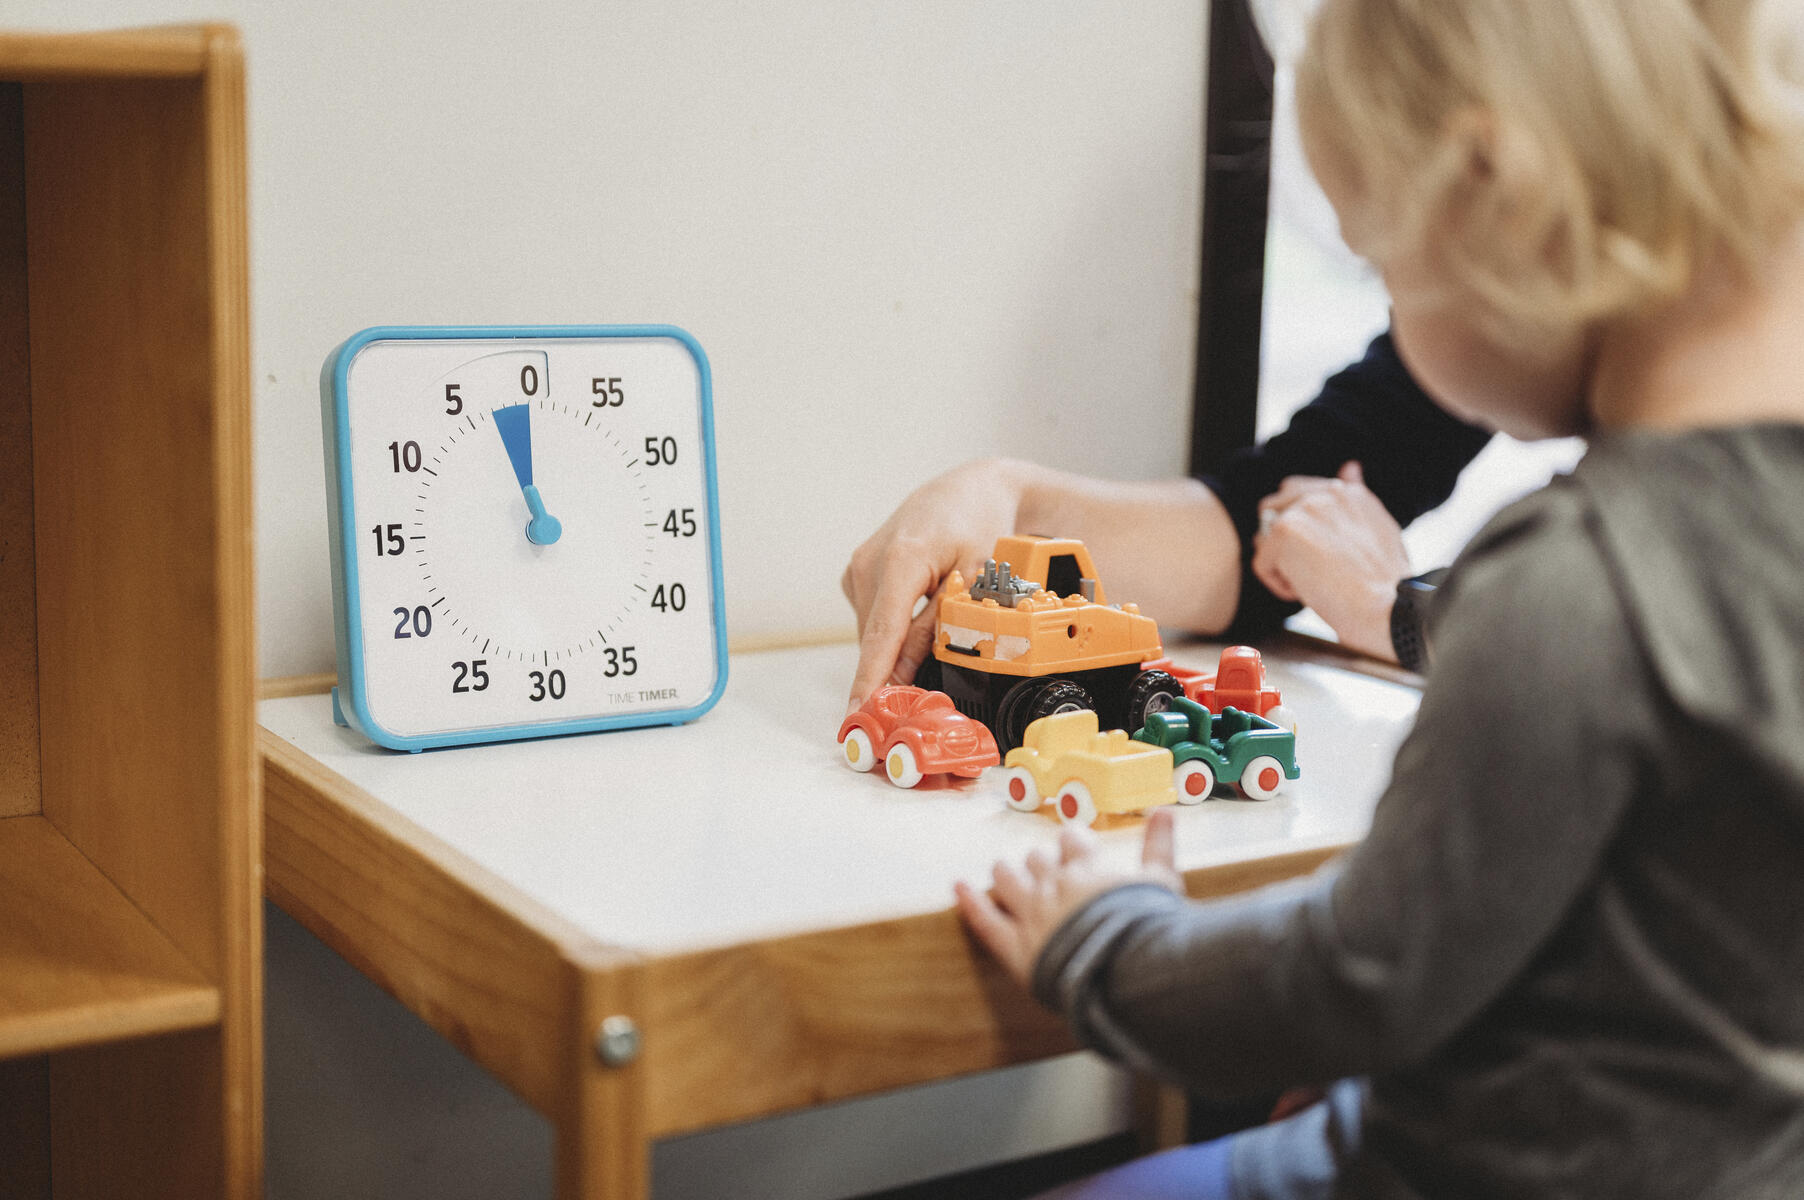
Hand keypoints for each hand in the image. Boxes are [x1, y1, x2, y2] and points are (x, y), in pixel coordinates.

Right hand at [842, 458, 1026, 710]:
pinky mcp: (858, 572)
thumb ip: (938, 626)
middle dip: (894, 669)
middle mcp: (870, 562)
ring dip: (897, 644)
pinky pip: (873, 616)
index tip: (856, 714)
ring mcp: (859, 566)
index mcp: (902, 559)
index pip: (882, 634)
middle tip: (924, 688)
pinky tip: (919, 607)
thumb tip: (906, 673)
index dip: (869, 679)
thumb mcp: (973, 580)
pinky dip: (893, 626)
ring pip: (874, 631)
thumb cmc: (978, 527)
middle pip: (877, 638)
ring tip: (935, 621)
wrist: (967, 492)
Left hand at [954, 808, 1183, 986]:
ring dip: (1006, 873)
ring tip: (1006, 872)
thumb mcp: (1164, 882)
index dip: (1074, 844)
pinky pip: (984, 920)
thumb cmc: (1152, 928)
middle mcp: (1054, 885)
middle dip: (1041, 862)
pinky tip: (959, 887)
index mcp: (1087, 867)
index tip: (1077, 849)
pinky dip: (969, 901)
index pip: (1072, 841)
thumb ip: (1161, 845)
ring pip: (1007, 878)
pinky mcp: (1016, 949)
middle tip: (1047, 873)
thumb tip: (1166, 810)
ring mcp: (1032, 915)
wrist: (1132, 973)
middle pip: (1037, 858)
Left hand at [1252, 461, 1408, 661]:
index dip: (1300, 528)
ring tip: (1316, 582)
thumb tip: (1350, 467)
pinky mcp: (1283, 532)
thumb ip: (1356, 498)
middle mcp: (1324, 492)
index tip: (1319, 555)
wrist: (1389, 606)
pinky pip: (1262, 565)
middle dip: (1279, 539)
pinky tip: (1310, 593)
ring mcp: (1302, 509)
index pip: (1300, 492)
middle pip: (1273, 507)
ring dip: (1282, 564)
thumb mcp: (1379, 528)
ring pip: (1265, 538)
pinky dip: (1281, 586)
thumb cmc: (1387, 581)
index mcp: (1347, 492)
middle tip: (1309, 569)